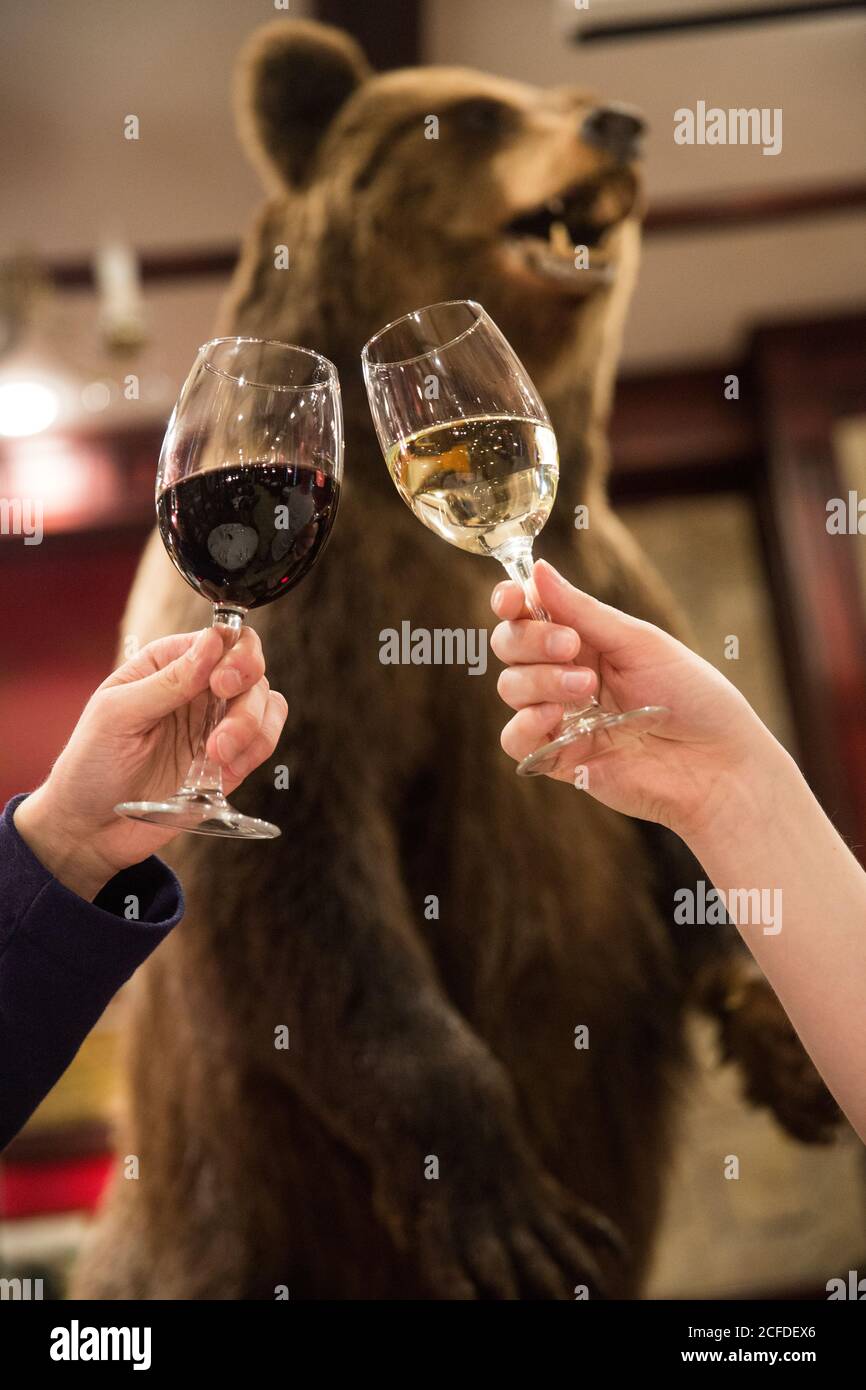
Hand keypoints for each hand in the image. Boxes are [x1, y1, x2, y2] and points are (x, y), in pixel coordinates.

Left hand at [14, 628, 287, 899]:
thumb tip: (212, 641)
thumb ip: (169, 680)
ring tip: (217, 756)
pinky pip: (263, 743)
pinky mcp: (229, 761)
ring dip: (252, 728)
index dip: (235, 655)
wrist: (90, 827)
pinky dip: (256, 751)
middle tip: (222, 728)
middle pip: (252, 672)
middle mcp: (198, 690)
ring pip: (266, 705)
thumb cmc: (92, 764)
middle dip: (247, 697)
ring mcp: (216, 725)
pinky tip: (225, 768)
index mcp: (168, 665)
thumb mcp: (119, 714)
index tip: (221, 682)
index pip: (221, 640)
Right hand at [490, 559, 779, 839]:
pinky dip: (525, 723)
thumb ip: (583, 611)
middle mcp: (567, 675)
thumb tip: (537, 571)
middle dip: (531, 639)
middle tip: (571, 647)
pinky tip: (556, 718)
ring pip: (511, 687)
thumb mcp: (639, 642)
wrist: (718, 764)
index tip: (512, 598)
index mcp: (587, 640)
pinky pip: (514, 738)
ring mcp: (561, 717)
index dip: (511, 601)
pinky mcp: (559, 758)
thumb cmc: (694, 697)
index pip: (530, 614)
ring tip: (586, 688)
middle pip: (511, 646)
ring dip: (540, 680)